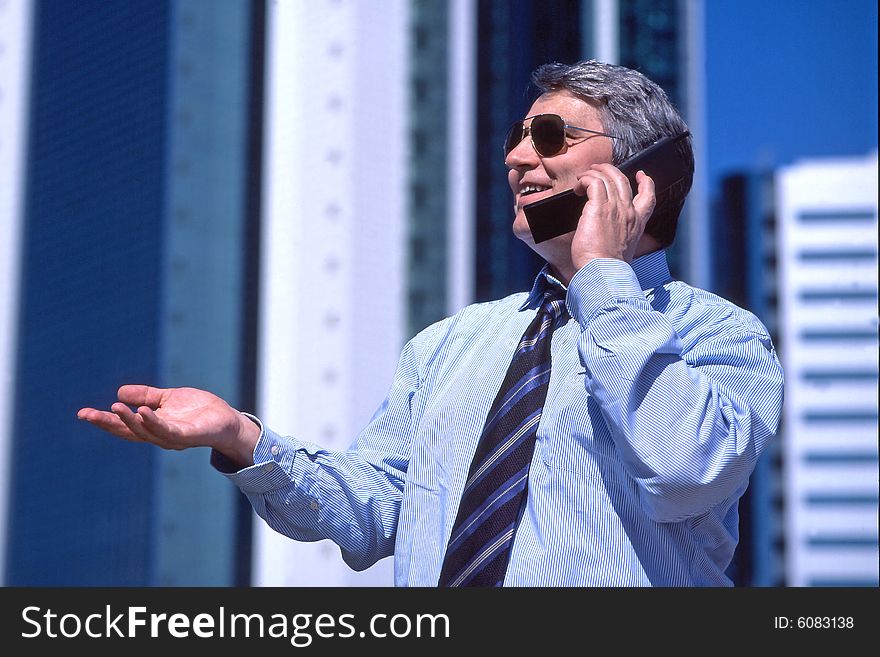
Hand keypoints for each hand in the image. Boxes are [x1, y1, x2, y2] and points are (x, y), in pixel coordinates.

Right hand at [77, 385, 259, 466]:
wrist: (228, 420)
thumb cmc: (198, 410)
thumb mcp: (167, 399)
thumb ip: (146, 396)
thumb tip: (119, 392)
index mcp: (152, 427)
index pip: (124, 426)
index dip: (104, 421)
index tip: (82, 414)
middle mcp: (159, 436)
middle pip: (129, 432)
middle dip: (108, 424)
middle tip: (88, 414)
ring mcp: (173, 438)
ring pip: (146, 432)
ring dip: (129, 421)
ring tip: (114, 408)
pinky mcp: (188, 436)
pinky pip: (167, 431)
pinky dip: (154, 423)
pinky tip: (144, 412)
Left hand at [570, 165, 655, 268]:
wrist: (604, 272)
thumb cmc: (607, 267)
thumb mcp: (622, 250)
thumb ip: (618, 236)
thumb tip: (603, 231)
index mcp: (637, 224)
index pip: (649, 197)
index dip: (646, 183)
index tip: (640, 175)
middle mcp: (628, 212)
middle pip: (623, 180)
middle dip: (609, 170)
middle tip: (597, 168)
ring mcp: (615, 208)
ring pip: (607, 177)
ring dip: (593, 173)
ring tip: (582, 178)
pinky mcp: (598, 207)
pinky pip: (594, 182)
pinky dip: (585, 180)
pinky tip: (578, 187)